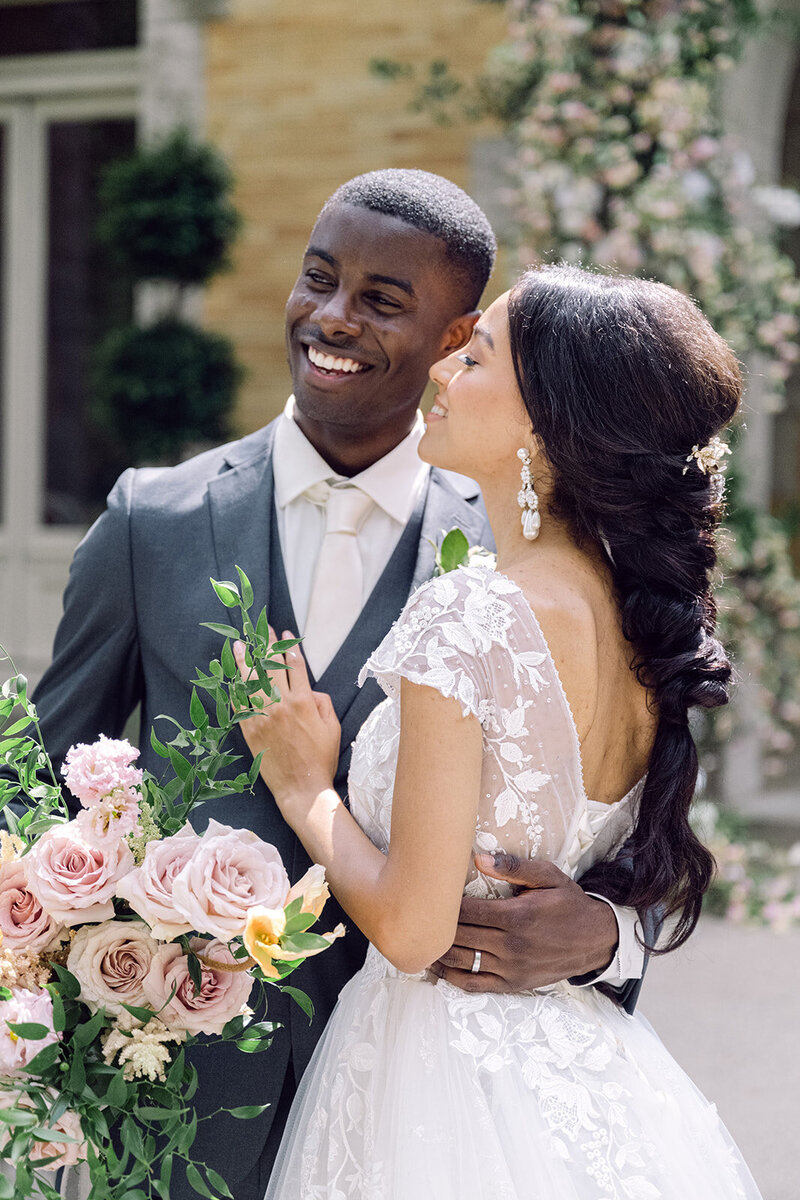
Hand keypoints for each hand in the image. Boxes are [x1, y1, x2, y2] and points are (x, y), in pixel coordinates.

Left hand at [233, 632, 340, 810]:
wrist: (302, 787)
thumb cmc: (321, 758)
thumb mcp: (333, 727)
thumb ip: (323, 703)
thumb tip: (310, 690)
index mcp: (304, 701)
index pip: (295, 664)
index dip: (290, 646)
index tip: (285, 633)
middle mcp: (281, 704)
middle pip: (271, 666)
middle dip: (266, 644)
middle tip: (262, 630)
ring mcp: (263, 717)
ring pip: (250, 681)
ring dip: (245, 660)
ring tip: (240, 645)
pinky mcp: (250, 730)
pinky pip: (239, 705)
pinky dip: (234, 690)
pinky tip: (230, 677)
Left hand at [430, 853, 617, 992]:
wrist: (595, 940)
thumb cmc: (568, 903)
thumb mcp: (548, 876)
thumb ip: (514, 867)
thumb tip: (479, 859)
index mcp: (517, 917)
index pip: (465, 912)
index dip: (442, 903)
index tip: (427, 893)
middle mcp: (511, 946)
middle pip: (458, 936)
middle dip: (434, 926)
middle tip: (415, 914)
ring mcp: (511, 969)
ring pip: (461, 961)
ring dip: (437, 952)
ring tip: (418, 939)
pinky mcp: (513, 985)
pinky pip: (474, 985)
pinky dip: (452, 977)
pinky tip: (438, 967)